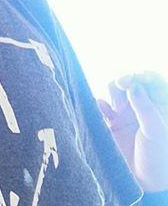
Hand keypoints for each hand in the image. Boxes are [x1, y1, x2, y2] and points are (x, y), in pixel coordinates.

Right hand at [98, 72, 167, 192]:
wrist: (145, 185)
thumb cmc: (159, 160)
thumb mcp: (156, 132)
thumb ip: (145, 107)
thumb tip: (133, 85)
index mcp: (159, 107)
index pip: (152, 81)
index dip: (144, 75)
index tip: (136, 78)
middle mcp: (142, 107)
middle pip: (131, 81)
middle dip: (125, 79)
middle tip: (122, 83)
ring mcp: (127, 114)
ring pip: (115, 89)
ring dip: (113, 90)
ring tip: (116, 105)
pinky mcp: (112, 122)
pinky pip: (102, 105)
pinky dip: (100, 103)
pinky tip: (103, 110)